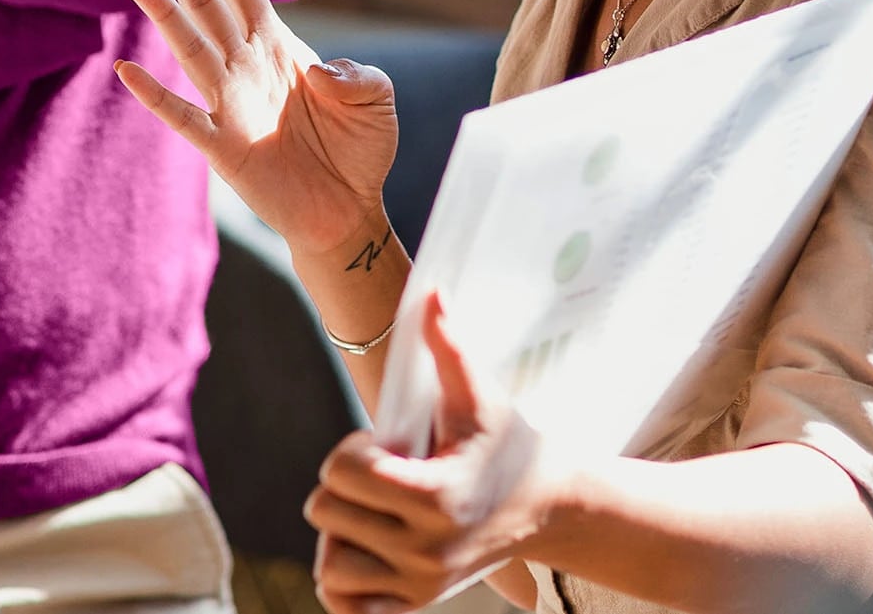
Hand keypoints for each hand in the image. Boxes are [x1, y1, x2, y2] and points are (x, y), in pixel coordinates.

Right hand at [116, 0, 397, 258]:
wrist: (348, 212)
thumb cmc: (360, 150)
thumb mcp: (376, 98)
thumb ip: (357, 74)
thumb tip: (317, 69)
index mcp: (277, 43)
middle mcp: (246, 64)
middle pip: (201, 0)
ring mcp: (229, 102)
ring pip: (188, 44)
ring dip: (159, 10)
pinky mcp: (223, 146)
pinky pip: (183, 115)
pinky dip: (155, 94)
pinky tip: (127, 70)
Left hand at [307, 293, 553, 613]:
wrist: (546, 505)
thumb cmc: (506, 440)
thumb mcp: (478, 392)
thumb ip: (448, 343)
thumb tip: (431, 291)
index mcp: (436, 495)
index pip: (343, 472)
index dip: (352, 447)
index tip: (382, 442)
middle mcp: (426, 549)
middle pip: (327, 512)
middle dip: (341, 482)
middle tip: (377, 471)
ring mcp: (421, 584)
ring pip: (330, 567)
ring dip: (338, 530)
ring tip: (368, 506)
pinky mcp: (417, 604)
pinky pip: (347, 608)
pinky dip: (341, 581)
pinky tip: (361, 544)